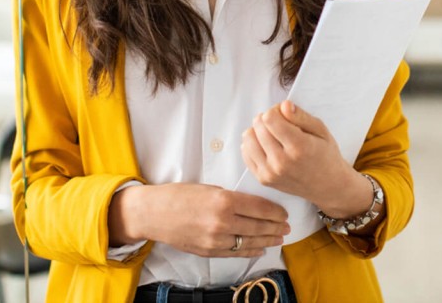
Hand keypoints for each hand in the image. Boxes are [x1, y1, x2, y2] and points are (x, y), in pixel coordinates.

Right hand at [108, 183, 289, 257]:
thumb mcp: (209, 188)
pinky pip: (235, 252)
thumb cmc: (179, 195)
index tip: (284, 212)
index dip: (275, 211)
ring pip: (250, 242)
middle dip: (276, 227)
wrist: (153, 213)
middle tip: (287, 227)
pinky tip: (260, 248)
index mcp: (224, 201)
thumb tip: (252, 204)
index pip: (259, 207)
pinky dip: (250, 251)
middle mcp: (222, 222)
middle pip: (258, 226)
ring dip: (267, 240)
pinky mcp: (209, 251)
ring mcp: (215, 239)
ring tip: (279, 238)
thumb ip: (231, 197)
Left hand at [241, 101, 371, 217]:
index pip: (270, 118)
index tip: (284, 114)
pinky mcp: (263, 179)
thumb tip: (283, 105)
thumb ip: (301, 116)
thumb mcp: (321, 130)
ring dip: (257, 131)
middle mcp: (282, 161)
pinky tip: (266, 145)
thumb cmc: (326, 155)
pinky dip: (253, 144)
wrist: (327, 186)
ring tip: (272, 134)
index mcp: (299, 147)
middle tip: (279, 124)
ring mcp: (270, 172)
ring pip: (248, 139)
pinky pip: (246, 153)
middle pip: (258, 126)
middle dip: (266, 119)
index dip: (275, 110)